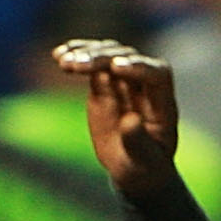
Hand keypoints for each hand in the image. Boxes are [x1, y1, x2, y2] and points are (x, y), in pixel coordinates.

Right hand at [54, 39, 181, 195]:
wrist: (132, 167)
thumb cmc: (144, 165)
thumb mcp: (143, 161)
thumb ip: (138, 141)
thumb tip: (130, 121)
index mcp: (162, 100)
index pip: (156, 74)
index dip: (138, 67)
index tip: (116, 68)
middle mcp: (144, 82)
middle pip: (127, 58)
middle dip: (102, 59)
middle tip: (77, 65)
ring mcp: (123, 79)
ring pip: (107, 54)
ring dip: (86, 54)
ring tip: (64, 61)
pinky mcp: (103, 80)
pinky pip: (91, 61)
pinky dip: (75, 56)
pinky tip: (58, 55)